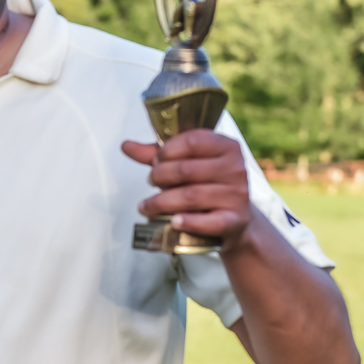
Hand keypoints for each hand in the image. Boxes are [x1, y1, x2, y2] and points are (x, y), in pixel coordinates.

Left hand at [121, 128, 253, 247]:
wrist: (235, 220)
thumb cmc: (206, 185)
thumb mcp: (186, 164)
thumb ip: (158, 154)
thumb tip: (126, 145)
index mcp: (227, 146)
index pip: (192, 141)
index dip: (167, 151)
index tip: (156, 161)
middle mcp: (236, 169)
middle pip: (186, 170)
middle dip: (159, 176)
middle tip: (151, 182)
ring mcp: (237, 196)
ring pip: (190, 196)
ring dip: (161, 202)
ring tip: (146, 206)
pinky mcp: (234, 221)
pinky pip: (209, 221)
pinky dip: (189, 222)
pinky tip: (174, 221)